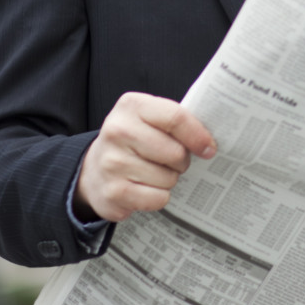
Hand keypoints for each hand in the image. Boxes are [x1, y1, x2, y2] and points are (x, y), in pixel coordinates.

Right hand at [73, 92, 216, 222]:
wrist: (94, 168)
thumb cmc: (134, 141)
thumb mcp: (150, 119)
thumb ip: (177, 121)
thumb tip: (210, 142)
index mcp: (132, 106)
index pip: (176, 118)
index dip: (198, 135)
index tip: (209, 148)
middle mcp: (117, 131)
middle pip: (175, 152)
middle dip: (182, 161)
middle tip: (173, 161)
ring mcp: (112, 162)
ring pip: (168, 178)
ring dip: (169, 179)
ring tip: (153, 172)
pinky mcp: (112, 192)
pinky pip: (157, 198)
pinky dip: (158, 196)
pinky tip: (144, 188)